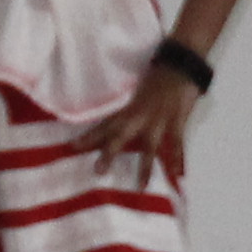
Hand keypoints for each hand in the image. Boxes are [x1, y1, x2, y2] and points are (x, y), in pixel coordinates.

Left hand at [76, 65, 202, 186]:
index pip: (106, 124)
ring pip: (149, 147)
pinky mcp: (176, 121)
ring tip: (140, 187)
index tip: (72, 147)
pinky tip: (178, 175)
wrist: (178, 65)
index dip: (89, 136)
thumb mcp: (137, 93)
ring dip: (144, 167)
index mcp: (129, 108)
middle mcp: (140, 116)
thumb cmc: (157, 77)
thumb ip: (128, 110)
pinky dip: (178, 159)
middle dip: (109, 152)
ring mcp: (158, 120)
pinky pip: (176, 144)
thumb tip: (113, 125)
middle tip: (98, 171)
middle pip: (121, 136)